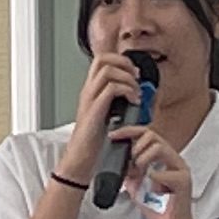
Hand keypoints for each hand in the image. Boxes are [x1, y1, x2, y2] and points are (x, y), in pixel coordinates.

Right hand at [66, 46, 148, 164]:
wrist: (82, 159)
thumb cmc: (95, 142)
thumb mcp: (109, 116)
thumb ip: (118, 103)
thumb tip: (136, 95)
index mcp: (92, 91)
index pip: (101, 60)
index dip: (120, 59)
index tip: (134, 72)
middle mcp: (89, 91)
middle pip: (102, 59)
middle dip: (124, 63)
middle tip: (135, 76)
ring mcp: (90, 99)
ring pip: (107, 70)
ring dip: (127, 78)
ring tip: (135, 91)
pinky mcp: (94, 109)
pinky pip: (111, 88)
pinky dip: (127, 91)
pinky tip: (133, 101)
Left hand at [127, 127, 207, 218]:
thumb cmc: (159, 209)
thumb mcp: (138, 187)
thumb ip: (131, 174)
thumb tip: (118, 164)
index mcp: (165, 159)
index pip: (148, 134)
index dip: (130, 131)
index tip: (114, 135)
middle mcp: (175, 161)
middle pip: (153, 136)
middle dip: (135, 148)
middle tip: (130, 164)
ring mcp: (181, 170)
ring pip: (159, 148)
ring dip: (142, 160)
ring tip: (139, 174)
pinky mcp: (183, 182)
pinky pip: (162, 172)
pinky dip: (152, 179)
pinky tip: (152, 189)